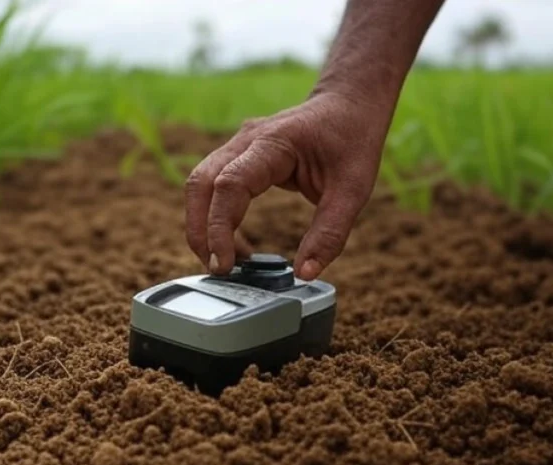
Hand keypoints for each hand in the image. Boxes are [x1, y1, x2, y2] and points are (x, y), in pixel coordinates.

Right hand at [184, 91, 388, 280]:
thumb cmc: (352, 139)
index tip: (224, 263)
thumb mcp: (353, 190)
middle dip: (199, 231)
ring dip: (202, 226)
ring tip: (225, 261)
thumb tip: (305, 274)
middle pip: (200, 184)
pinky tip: (234, 243)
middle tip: (217, 269)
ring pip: (199, 185)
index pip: (229, 185)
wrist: (349, 102)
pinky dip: (214, 217)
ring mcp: (237, 146)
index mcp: (272, 144)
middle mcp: (245, 141)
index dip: (219, 227)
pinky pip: (212, 187)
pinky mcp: (238, 157)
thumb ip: (329, 233)